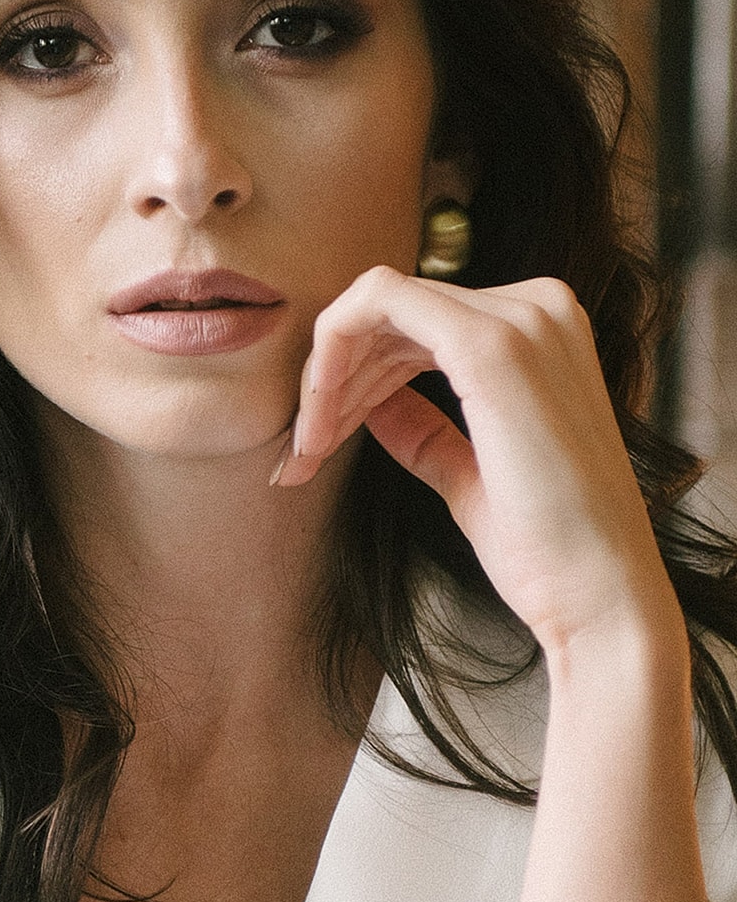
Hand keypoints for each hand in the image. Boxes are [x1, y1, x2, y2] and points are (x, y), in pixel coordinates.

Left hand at [273, 265, 676, 652]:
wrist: (598, 599)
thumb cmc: (546, 549)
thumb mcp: (469, 473)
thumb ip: (424, 429)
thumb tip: (375, 403)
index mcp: (543, 331)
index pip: (418, 323)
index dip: (358, 373)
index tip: (324, 437)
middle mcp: (538, 307)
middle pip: (392, 312)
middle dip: (334, 376)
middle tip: (305, 450)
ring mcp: (519, 319)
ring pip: (376, 305)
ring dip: (328, 375)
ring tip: (310, 448)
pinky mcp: (489, 345)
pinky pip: (376, 302)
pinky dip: (332, 353)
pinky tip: (321, 418)